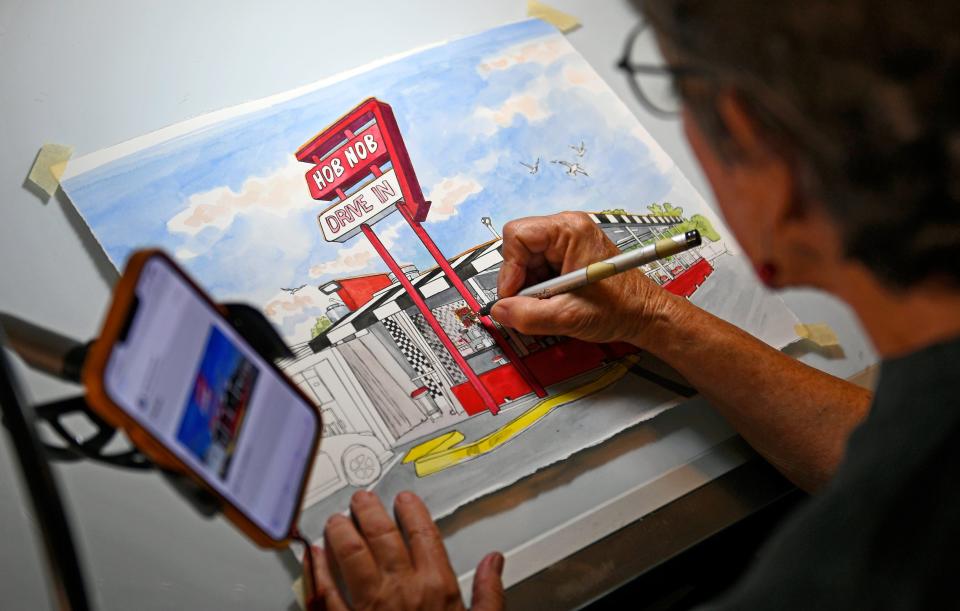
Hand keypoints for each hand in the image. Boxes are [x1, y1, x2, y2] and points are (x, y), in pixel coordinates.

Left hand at [307, 490, 503, 610]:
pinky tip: (313, 556)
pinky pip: (325, 593)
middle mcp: (401, 590)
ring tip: (336, 519)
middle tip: (361, 499)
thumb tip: (494, 562)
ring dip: (341, 532)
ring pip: (350, 555)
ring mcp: (370, 608)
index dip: (411, 511)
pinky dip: (317, 570)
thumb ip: (488, 594)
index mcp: (436, 587)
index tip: (404, 499)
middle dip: (369, 511)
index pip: (423, 534)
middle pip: (382, 536)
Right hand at [492, 212, 680, 347]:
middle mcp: (568, 229)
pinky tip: (554, 301)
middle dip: (520, 279)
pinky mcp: (569, 254)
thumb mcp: (569, 316)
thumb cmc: (622, 307)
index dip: (510, 268)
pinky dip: (539, 287)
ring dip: (530, 286)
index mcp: (570, 230)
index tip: (514, 294)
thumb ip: (529, 315)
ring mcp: (569, 240)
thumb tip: (499, 311)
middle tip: (532, 304)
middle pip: (519, 248)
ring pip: (526, 260)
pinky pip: (539, 267)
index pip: (517, 235)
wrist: (645, 314)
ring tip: (550, 304)